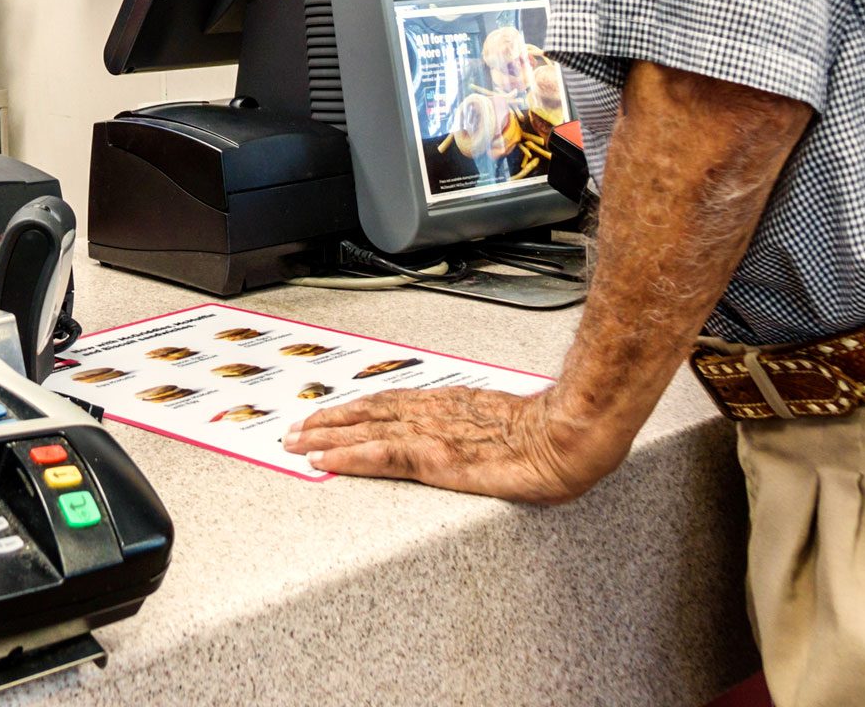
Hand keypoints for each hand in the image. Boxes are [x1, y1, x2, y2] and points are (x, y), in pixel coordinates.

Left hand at [280, 385, 621, 503]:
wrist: (570, 435)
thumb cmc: (551, 435)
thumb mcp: (506, 424)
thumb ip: (480, 428)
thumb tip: (475, 437)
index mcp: (450, 406)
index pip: (390, 404)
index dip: (355, 409)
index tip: (328, 413)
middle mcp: (433, 414)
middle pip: (368, 412)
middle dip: (328, 420)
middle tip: (293, 429)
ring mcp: (431, 434)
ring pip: (365, 430)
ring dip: (326, 435)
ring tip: (296, 442)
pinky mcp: (435, 458)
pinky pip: (381, 455)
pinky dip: (348, 456)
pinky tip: (326, 461)